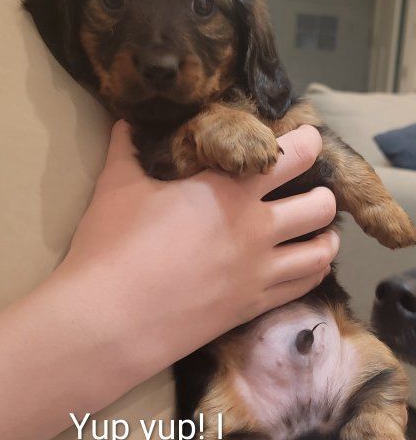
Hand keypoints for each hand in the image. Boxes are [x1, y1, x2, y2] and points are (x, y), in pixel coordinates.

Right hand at [58, 120, 339, 394]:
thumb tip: (127, 120)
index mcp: (230, 190)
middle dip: (322, 190)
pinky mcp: (254, 306)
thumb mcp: (117, 187)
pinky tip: (307, 264)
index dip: (307, 141)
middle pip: (320, 205)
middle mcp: (258, 228)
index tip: (305, 138)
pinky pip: (305, 286)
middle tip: (310, 187)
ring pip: (322, 250)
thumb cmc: (113, 245)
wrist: (113, 318)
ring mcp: (261, 272)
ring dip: (326, 234)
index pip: (293, 155)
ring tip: (320, 228)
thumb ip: (128, 150)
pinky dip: (314, 270)